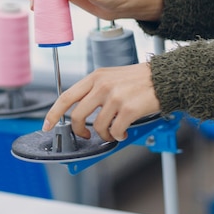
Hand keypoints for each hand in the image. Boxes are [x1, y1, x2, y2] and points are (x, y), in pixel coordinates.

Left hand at [42, 63, 160, 141]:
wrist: (165, 78)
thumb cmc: (139, 80)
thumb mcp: (112, 77)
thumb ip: (95, 90)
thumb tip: (81, 113)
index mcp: (95, 77)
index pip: (66, 96)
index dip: (54, 113)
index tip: (48, 124)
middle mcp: (102, 85)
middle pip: (78, 115)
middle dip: (79, 131)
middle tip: (85, 136)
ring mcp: (115, 97)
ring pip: (98, 126)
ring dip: (104, 135)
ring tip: (113, 132)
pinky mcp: (128, 109)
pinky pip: (115, 131)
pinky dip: (118, 136)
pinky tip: (124, 132)